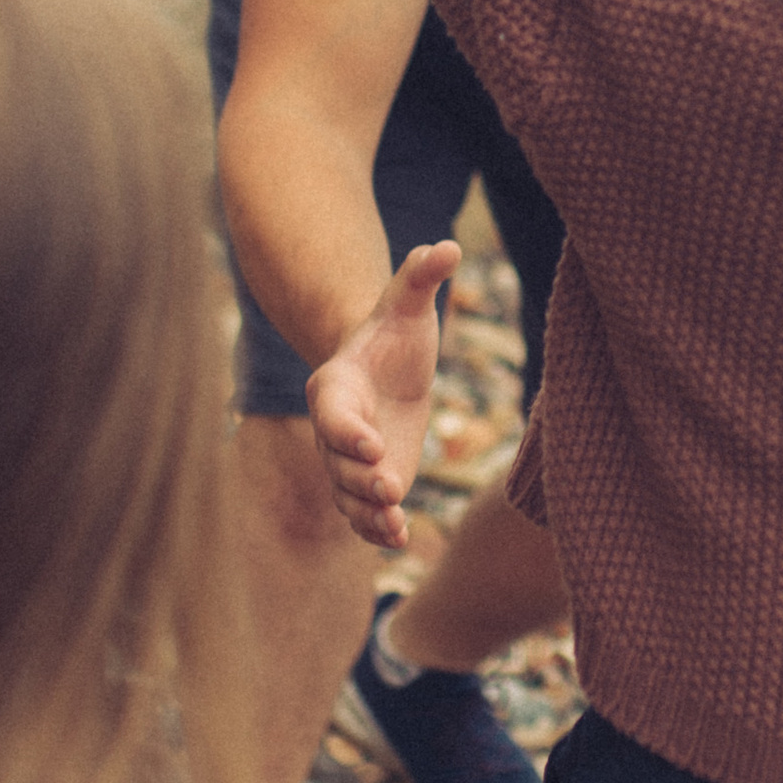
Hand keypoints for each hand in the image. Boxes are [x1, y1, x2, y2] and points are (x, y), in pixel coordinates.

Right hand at [303, 239, 458, 550]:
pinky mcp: (367, 483)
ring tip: (394, 525)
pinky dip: (375, 528)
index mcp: (334, 383)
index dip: (348, 431)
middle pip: (337, 460)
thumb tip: (449, 245)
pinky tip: (398, 537)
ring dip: (368, 513)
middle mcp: (333, 427)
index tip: (372, 446)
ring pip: (347, 494)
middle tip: (390, 489)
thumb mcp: (408, 302)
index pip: (333, 410)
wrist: (387, 365)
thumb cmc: (395, 331)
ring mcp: (348, 460)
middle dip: (360, 478)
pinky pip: (362, 512)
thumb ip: (421, 276)